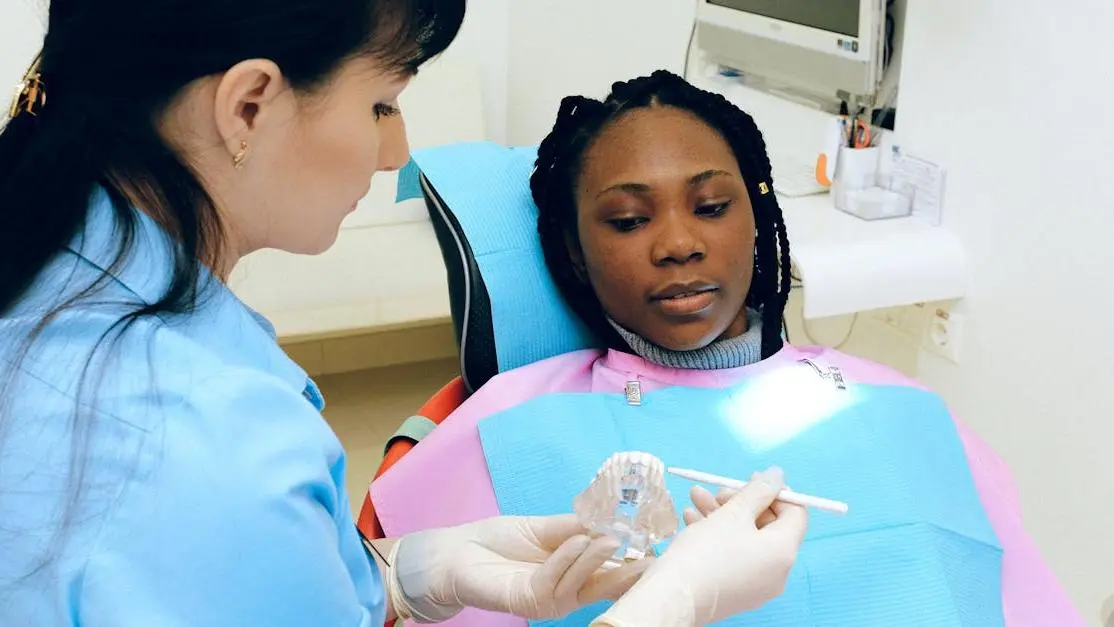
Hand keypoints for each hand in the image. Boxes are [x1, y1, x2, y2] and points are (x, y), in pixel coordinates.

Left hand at [388, 514, 650, 621]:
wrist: (456, 552)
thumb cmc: (497, 541)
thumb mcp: (545, 528)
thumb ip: (576, 527)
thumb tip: (612, 520)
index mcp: (574, 573)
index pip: (611, 569)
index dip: (633, 556)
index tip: (656, 541)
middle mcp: (568, 592)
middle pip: (606, 584)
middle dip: (629, 569)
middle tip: (652, 551)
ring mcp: (551, 601)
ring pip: (585, 582)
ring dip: (599, 558)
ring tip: (614, 537)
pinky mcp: (531, 603)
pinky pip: (556, 581)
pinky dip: (568, 559)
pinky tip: (579, 541)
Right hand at [592, 467, 808, 626]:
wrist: (673, 597)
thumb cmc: (705, 553)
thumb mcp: (733, 513)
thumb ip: (758, 491)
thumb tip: (777, 476)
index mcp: (784, 552)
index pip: (796, 513)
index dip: (775, 491)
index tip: (750, 479)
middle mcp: (777, 572)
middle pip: (768, 525)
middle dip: (741, 502)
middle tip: (718, 491)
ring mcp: (757, 585)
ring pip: (746, 539)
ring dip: (723, 515)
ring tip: (695, 498)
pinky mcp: (736, 592)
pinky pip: (735, 557)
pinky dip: (718, 537)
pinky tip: (691, 520)